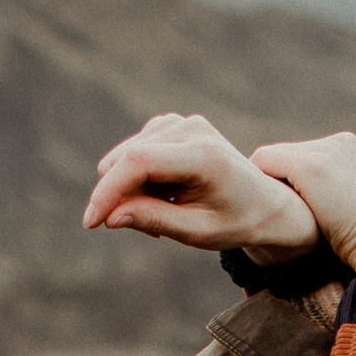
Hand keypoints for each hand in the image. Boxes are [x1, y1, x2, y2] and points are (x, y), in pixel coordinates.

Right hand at [84, 112, 319, 262]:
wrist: (265, 202)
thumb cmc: (236, 221)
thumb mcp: (198, 232)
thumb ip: (154, 220)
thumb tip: (110, 216)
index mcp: (203, 155)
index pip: (139, 162)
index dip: (108, 191)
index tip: (90, 222)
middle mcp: (191, 128)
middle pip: (125, 159)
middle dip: (123, 198)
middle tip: (154, 230)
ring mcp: (180, 122)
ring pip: (125, 157)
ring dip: (134, 191)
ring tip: (168, 213)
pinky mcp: (171, 125)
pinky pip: (134, 153)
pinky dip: (140, 179)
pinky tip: (167, 196)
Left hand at [254, 133, 355, 273]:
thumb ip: (349, 201)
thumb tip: (326, 212)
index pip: (314, 158)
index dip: (301, 187)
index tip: (297, 216)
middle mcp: (344, 143)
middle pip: (293, 155)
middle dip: (286, 185)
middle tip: (281, 219)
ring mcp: (327, 151)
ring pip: (276, 159)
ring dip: (274, 188)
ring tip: (276, 218)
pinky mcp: (309, 166)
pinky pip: (263, 162)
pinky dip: (259, 184)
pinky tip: (263, 210)